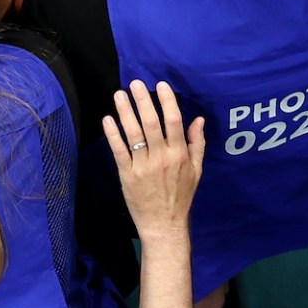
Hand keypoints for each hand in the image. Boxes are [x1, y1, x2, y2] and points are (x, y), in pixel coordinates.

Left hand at [101, 79, 204, 240]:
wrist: (164, 224)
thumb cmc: (181, 196)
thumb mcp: (196, 171)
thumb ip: (197, 144)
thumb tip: (198, 119)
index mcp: (179, 155)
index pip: (174, 122)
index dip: (167, 101)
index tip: (160, 85)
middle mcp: (162, 158)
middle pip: (151, 124)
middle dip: (143, 101)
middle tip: (135, 83)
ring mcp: (143, 166)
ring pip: (133, 134)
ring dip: (125, 112)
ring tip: (119, 94)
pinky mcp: (128, 175)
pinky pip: (119, 151)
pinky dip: (113, 134)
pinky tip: (108, 119)